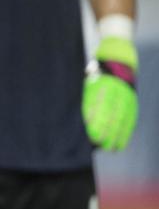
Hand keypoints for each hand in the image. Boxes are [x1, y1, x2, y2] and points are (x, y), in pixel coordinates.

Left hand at [84, 37, 138, 151]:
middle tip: (98, 145)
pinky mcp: (132, 102)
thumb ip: (85, 96)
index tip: (88, 134)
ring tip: (110, 148)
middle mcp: (114, 93)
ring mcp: (125, 98)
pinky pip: (130, 120)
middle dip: (104, 132)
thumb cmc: (97, 73)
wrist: (119, 60)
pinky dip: (126, 133)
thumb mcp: (88, 80)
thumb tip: (76, 115)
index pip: (96, 107)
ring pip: (121, 120)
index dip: (93, 121)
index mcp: (100, 87)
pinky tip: (121, 143)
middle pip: (110, 115)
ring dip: (116, 136)